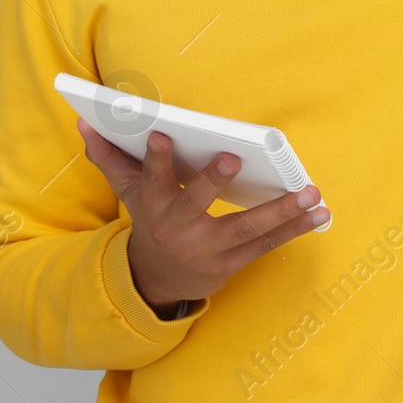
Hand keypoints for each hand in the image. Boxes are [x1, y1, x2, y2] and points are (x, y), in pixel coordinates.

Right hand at [75, 118, 329, 311]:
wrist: (156, 281)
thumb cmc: (148, 221)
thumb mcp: (126, 190)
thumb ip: (108, 156)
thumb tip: (84, 121)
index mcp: (154, 206)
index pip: (152, 180)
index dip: (157, 159)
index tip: (163, 137)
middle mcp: (180, 229)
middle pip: (197, 205)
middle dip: (213, 181)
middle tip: (235, 158)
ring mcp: (208, 249)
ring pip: (245, 229)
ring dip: (281, 212)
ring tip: (310, 194)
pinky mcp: (232, 263)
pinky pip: (266, 246)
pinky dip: (295, 229)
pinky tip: (319, 214)